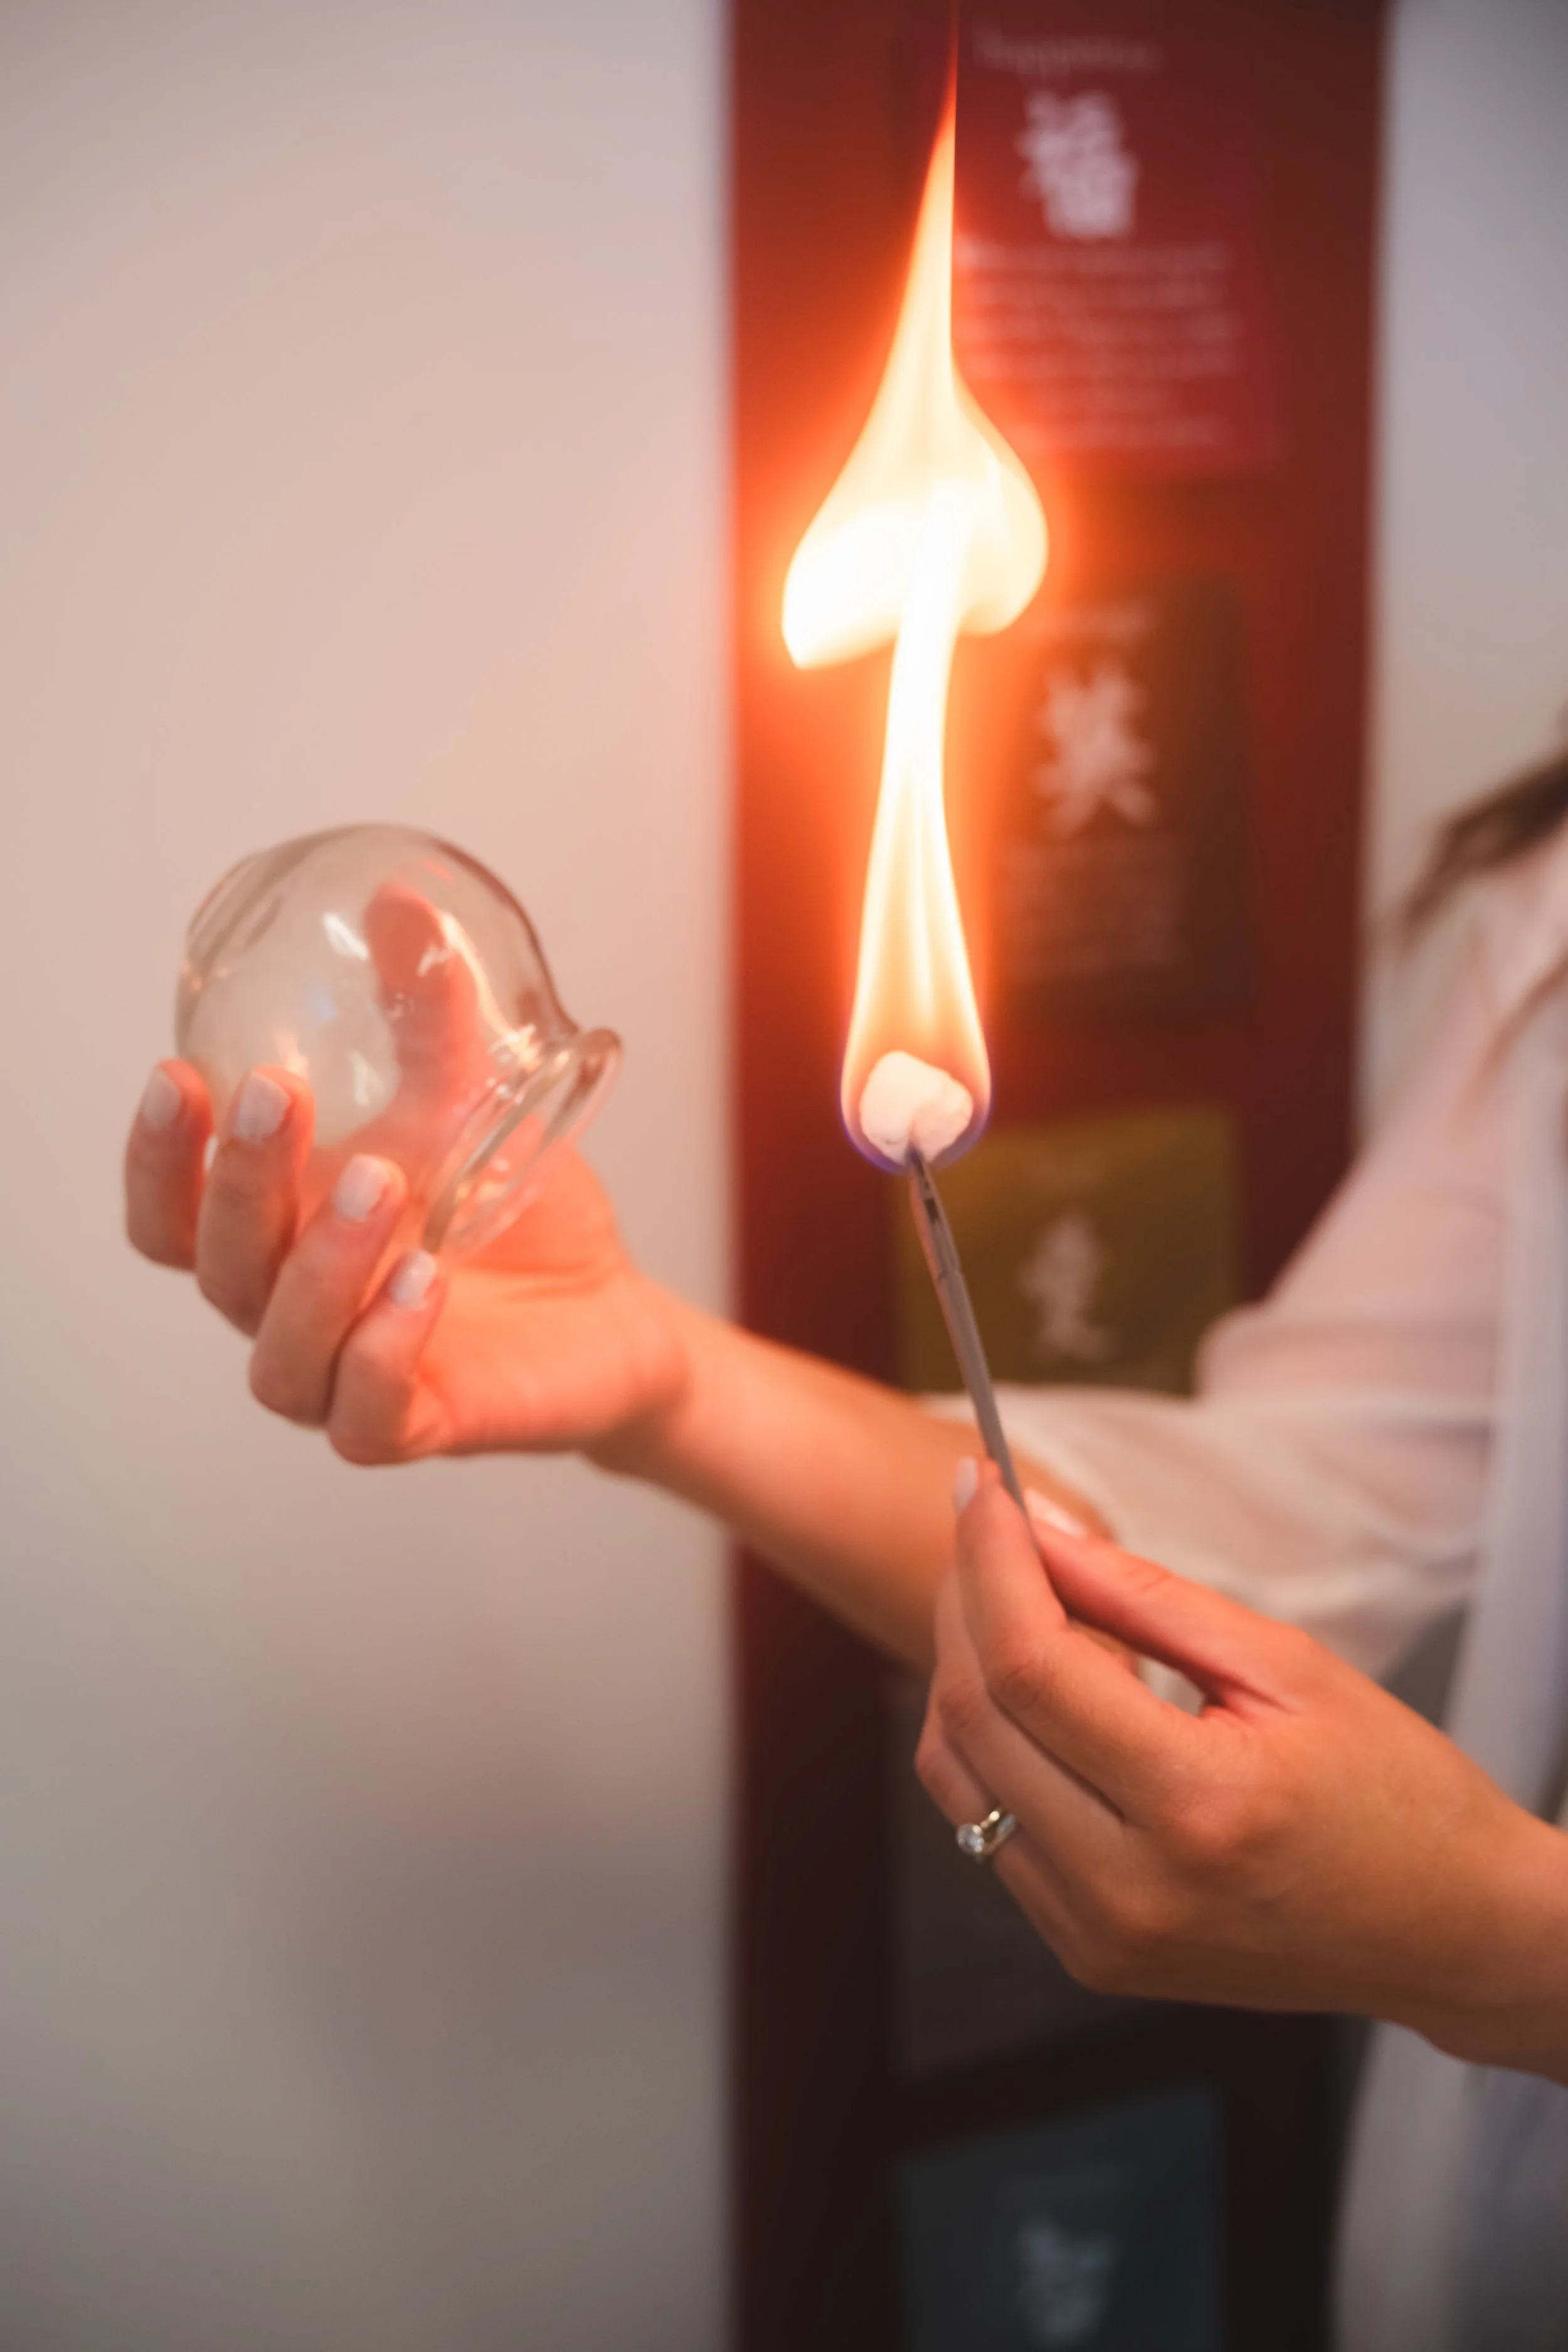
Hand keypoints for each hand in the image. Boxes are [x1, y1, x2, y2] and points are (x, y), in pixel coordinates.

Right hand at [124, 884, 687, 1463]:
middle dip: (241, 1181)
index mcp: (277, 1242)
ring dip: (319, 1264)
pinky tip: (422, 1284)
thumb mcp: (471, 1104)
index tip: (175, 1076)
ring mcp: (347, 1382)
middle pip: (220, 1271)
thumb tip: (401, 897)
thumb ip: (429, 1018)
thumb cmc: (512, 1218)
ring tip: (383, 1181)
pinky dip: (385, 1352)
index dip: (157, 1160)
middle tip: (277, 1096)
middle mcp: (291, 1317)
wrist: (612, 1313)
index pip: (173, 1220)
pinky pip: (369, 1418)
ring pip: (282, 1352)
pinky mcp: (424, 1429)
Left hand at [917, 1470, 1567, 2080]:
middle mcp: (1130, 1887)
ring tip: (1011, 1598)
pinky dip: (991, 1743)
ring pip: (957, 1776)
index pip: (1031, 1665)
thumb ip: (1145, 1596)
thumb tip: (1036, 1529)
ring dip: (961, 1668)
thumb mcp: (1287, 1665)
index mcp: (1197, 1806)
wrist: (1450, 1934)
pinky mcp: (1088, 1954)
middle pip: (974, 1716)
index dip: (990, 1561)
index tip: (982, 1485)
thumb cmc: (1393, 1792)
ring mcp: (1100, 1935)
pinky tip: (1037, 1691)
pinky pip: (987, 1829)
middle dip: (963, 1599)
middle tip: (986, 1523)